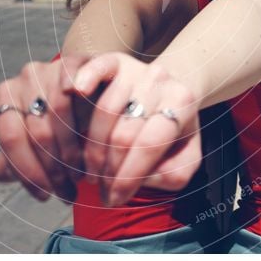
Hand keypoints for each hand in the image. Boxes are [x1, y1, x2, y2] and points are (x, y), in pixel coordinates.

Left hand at [0, 55, 89, 202]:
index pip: (10, 137)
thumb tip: (0, 173)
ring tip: (82, 173)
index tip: (45, 195)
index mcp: (7, 96)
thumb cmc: (63, 125)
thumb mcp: (39, 143)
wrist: (93, 92)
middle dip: (53, 169)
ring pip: (57, 111)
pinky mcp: (77, 60)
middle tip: (67, 192)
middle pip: (36, 130)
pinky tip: (88, 132)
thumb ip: (18, 157)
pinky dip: (80, 104)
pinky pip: (75, 84)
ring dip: (72, 149)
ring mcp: (51, 66)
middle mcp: (25, 77)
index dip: (27, 171)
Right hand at [72, 53, 201, 205]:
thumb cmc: (173, 127)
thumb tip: (145, 178)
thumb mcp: (186, 153)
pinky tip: (74, 92)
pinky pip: (96, 67)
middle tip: (99, 190)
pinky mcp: (113, 60)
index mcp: (181, 103)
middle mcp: (159, 81)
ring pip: (104, 111)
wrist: (170, 84)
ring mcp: (135, 68)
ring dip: (89, 148)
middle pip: (124, 133)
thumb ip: (175, 172)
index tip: (114, 199)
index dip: (129, 177)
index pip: (151, 144)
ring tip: (87, 171)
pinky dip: (84, 78)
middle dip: (107, 170)